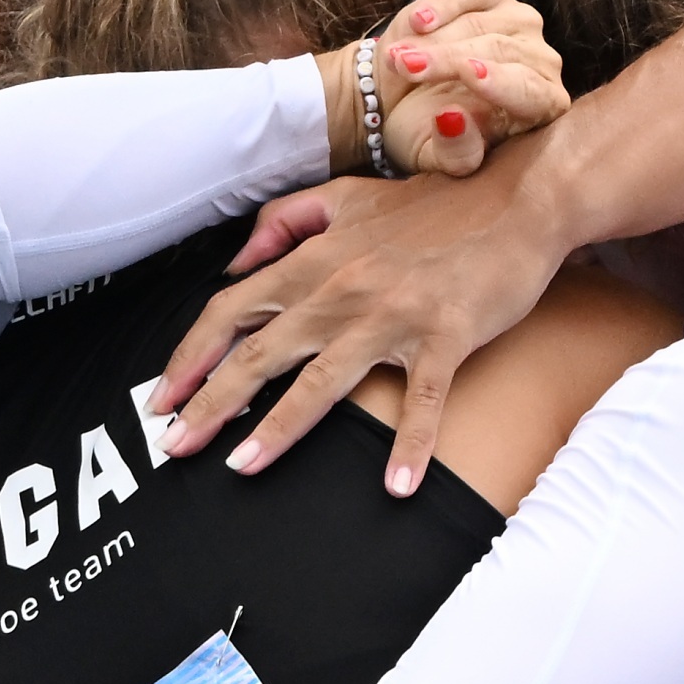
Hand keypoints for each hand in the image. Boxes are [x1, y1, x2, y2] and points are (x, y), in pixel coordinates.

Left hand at [154, 146, 567, 490]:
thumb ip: (286, 221)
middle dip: (210, 405)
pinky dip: (410, 445)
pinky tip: (398, 487)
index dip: (191, 357)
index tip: (163, 397)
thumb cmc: (438, 204)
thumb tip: (235, 263)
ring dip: (277, 429)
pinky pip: (421, 401)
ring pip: (320, 382)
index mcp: (317, 259)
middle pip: (259, 355)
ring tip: (241, 467)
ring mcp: (393, 317)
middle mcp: (343, 291)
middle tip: (174, 448)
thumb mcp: (350, 196)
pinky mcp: (445, 338)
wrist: (520, 199)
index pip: (232, 311)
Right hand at [316, 0, 570, 178]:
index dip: (501, 84)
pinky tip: (417, 20)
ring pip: (481, 23)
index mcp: (541, 110)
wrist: (399, 97)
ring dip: (434, 39)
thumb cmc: (424, 131)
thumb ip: (453, 152)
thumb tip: (453, 121)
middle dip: (448, 60)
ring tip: (397, 58)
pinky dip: (442, 2)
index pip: (532, 94)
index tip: (468, 75)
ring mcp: (522, 23)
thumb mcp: (432, 154)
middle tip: (406, 68)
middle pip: (501, 53)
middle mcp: (542, 63)